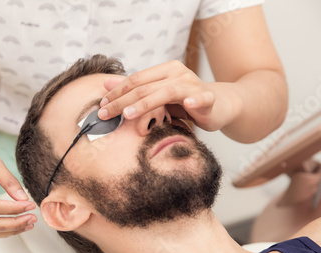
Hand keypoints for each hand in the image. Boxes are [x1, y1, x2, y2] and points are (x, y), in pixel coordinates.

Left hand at [98, 60, 229, 131]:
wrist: (220, 104)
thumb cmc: (185, 101)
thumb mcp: (157, 94)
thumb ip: (134, 89)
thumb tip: (106, 84)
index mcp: (164, 70)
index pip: (135, 80)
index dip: (117, 92)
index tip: (100, 105)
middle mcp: (177, 74)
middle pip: (145, 87)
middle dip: (122, 101)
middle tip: (105, 114)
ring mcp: (193, 85)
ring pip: (166, 92)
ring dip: (146, 103)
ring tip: (128, 114)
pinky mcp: (208, 98)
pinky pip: (201, 98)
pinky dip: (195, 100)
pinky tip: (188, 103)